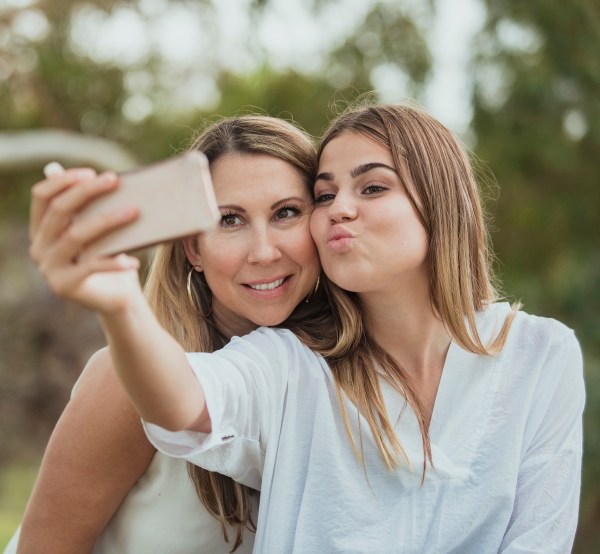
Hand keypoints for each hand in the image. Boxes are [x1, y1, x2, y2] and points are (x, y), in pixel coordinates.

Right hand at [29, 166, 141, 313]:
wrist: (117, 298)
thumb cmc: (109, 257)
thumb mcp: (98, 228)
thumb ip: (86, 205)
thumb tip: (79, 170)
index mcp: (41, 229)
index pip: (41, 196)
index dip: (63, 180)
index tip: (92, 172)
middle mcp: (39, 247)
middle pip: (59, 210)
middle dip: (87, 191)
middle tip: (115, 180)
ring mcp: (49, 268)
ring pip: (76, 235)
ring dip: (107, 220)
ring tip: (134, 212)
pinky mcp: (64, 286)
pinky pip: (92, 266)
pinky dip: (115, 262)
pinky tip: (134, 261)